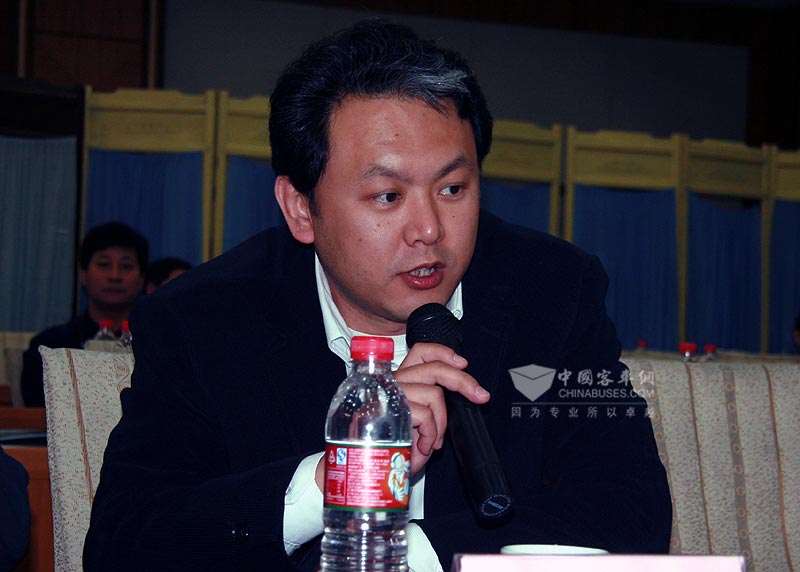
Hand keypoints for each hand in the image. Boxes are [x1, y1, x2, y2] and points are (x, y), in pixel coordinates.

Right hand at [394, 342, 489, 475]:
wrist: (375, 471)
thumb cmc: (396, 448)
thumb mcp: (420, 423)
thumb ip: (433, 404)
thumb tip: (464, 394)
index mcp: (401, 381)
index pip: (420, 353)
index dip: (443, 353)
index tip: (462, 364)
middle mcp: (393, 382)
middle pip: (434, 368)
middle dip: (463, 382)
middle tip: (480, 396)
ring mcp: (389, 394)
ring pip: (434, 394)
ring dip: (441, 423)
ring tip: (432, 441)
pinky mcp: (388, 409)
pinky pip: (425, 415)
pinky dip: (431, 434)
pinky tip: (422, 446)